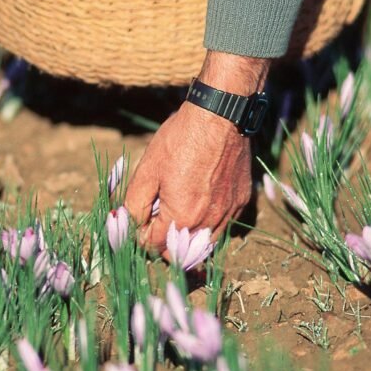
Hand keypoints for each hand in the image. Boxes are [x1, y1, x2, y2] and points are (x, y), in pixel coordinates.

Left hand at [125, 51, 268, 254]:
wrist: (221, 116)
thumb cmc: (181, 139)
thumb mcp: (147, 169)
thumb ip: (135, 203)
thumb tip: (129, 224)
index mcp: (182, 217)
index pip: (154, 247)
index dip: (140, 237)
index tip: (138, 222)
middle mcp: (208, 222)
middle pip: (180, 253)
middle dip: (163, 242)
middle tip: (155, 220)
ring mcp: (229, 213)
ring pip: (205, 244)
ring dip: (187, 237)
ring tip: (177, 214)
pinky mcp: (242, 202)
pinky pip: (223, 225)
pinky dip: (209, 223)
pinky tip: (200, 201)